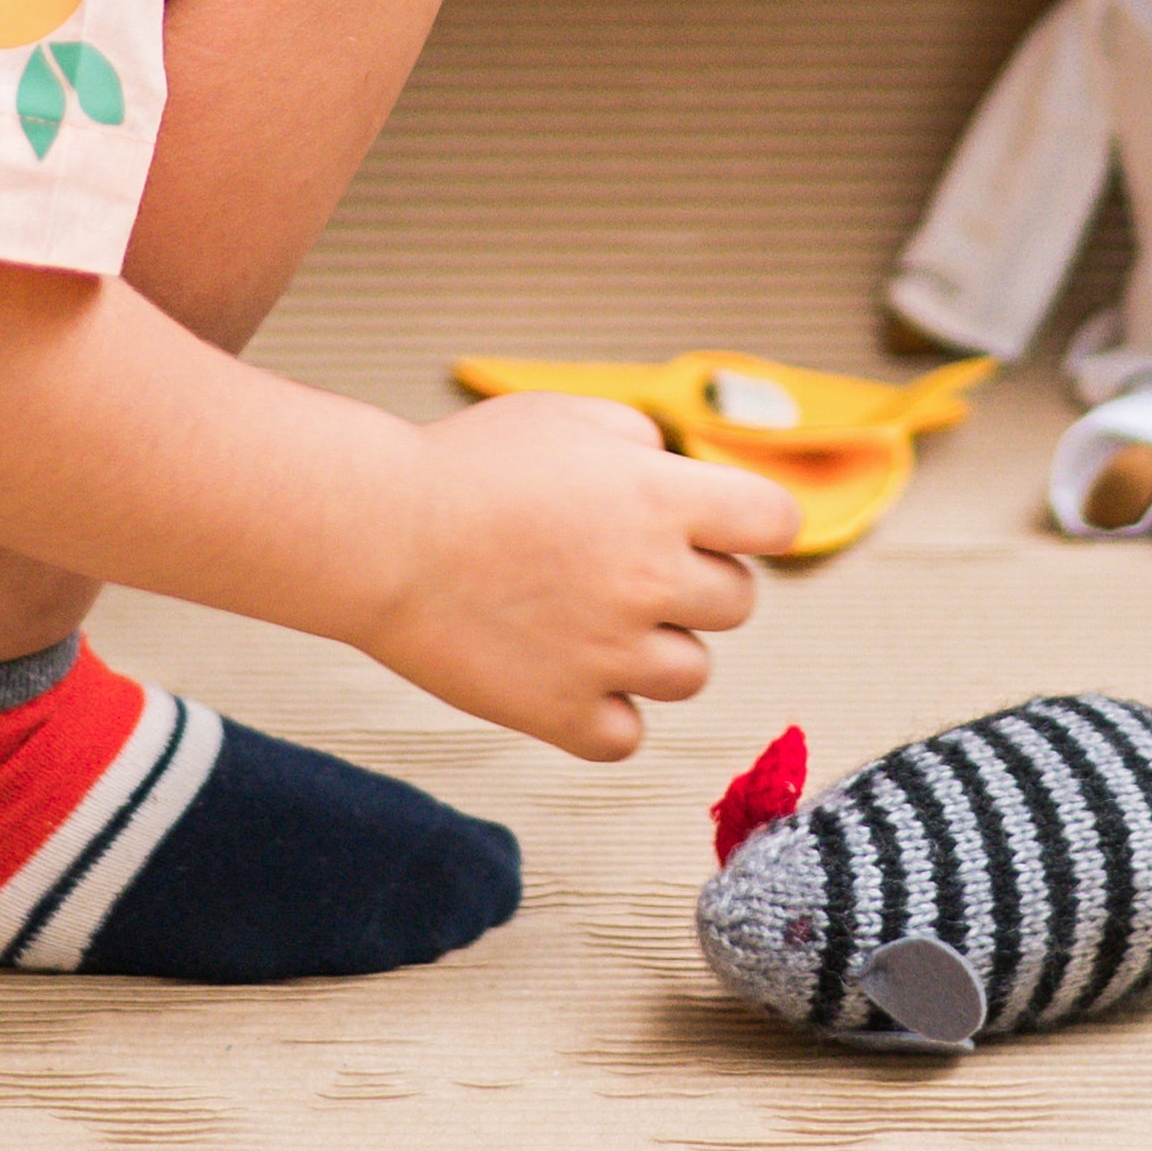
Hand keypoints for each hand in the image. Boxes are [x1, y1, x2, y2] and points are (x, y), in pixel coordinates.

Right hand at [361, 392, 801, 759]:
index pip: (776, 522)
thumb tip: (679, 475)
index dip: (750, 522)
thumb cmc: (465, 467)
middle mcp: (648, 578)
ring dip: (654, 649)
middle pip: (736, 603)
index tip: (717, 525)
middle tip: (625, 567)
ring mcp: (608, 653)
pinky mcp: (562, 713)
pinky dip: (606, 712)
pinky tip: (568, 672)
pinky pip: (627, 735)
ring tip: (589, 619)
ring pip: (691, 673)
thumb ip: (643, 441)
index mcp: (660, 497)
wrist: (375, 534)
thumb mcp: (567, 415)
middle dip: (693, 583)